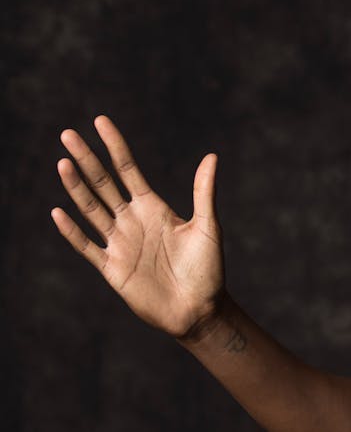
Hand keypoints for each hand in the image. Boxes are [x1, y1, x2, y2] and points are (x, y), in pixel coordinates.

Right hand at [52, 116, 223, 337]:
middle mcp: (132, 221)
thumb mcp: (208, 227)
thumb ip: (204, 193)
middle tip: (67, 134)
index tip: (99, 121)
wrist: (200, 309)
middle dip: (86, 160)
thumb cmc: (208, 269)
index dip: (114, 146)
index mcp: (154, 208)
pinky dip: (72, 231)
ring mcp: (120, 243)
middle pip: (103, 184)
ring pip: (91, 209)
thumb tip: (211, 156)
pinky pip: (87, 246)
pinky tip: (58, 212)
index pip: (128, 170)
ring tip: (63, 163)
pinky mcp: (113, 268)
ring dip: (76, 188)